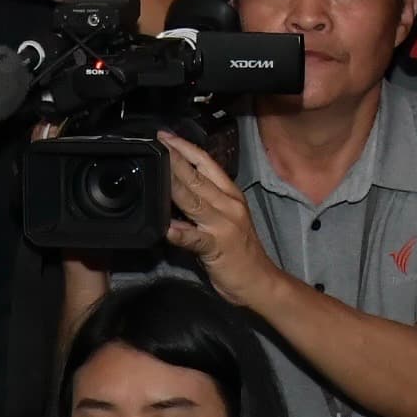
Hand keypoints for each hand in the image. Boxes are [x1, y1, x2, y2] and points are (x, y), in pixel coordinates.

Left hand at [157, 133, 282, 306]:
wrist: (260, 280)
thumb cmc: (238, 251)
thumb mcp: (224, 218)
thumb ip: (204, 202)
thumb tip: (175, 188)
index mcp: (230, 195)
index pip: (207, 164)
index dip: (186, 148)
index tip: (166, 136)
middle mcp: (228, 204)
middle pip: (197, 177)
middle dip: (175, 159)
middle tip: (156, 143)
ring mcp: (223, 225)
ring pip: (194, 200)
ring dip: (173, 184)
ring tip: (156, 170)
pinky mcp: (217, 247)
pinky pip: (194, 238)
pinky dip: (180, 233)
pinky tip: (166, 228)